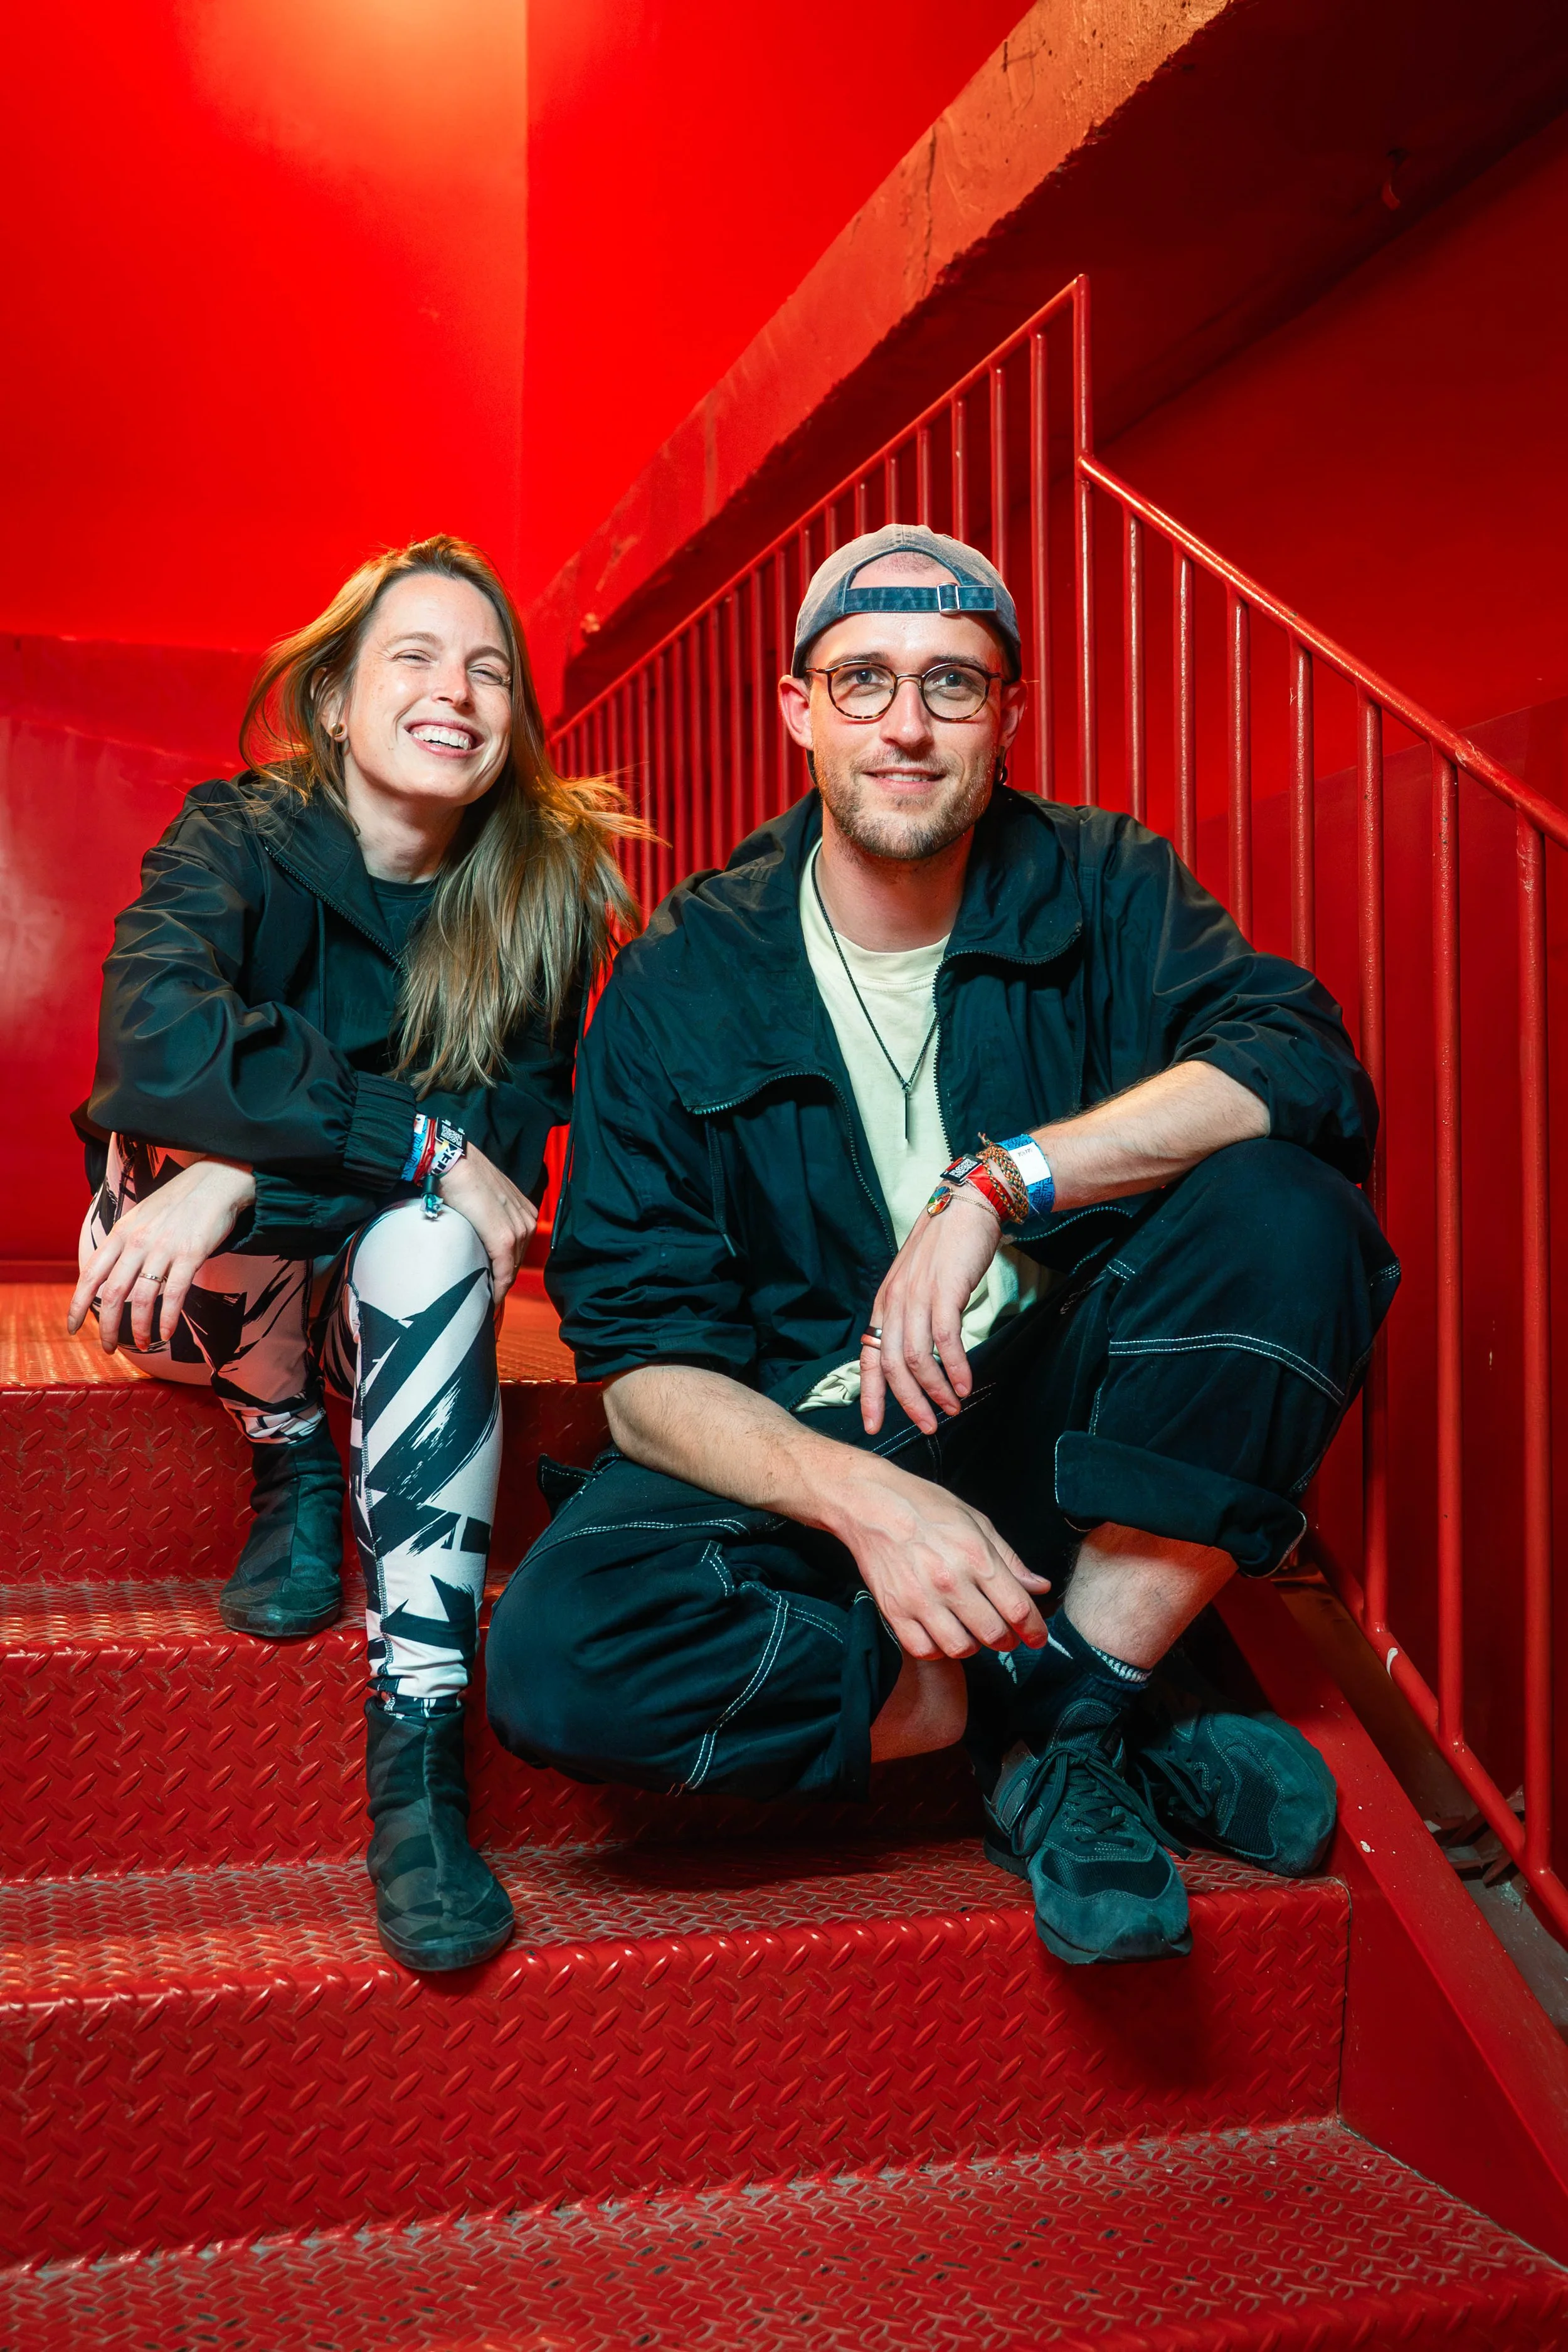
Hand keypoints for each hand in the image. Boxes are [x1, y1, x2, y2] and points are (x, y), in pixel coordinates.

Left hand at [67, 1158, 256, 1352]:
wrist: (216, 1181)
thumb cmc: (178, 1202)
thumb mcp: (140, 1218)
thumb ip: (123, 1245)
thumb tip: (110, 1279)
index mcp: (121, 1233)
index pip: (91, 1274)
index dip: (78, 1305)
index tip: (73, 1327)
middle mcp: (137, 1241)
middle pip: (113, 1293)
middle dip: (107, 1326)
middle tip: (108, 1347)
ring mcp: (163, 1248)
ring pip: (142, 1298)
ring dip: (139, 1328)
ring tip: (143, 1344)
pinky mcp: (190, 1254)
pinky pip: (175, 1293)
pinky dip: (168, 1318)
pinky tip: (167, 1333)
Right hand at [438, 1143, 537, 1303]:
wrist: (453, 1163)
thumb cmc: (462, 1177)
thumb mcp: (485, 1198)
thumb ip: (490, 1216)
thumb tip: (479, 1232)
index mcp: (525, 1212)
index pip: (518, 1249)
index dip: (507, 1269)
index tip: (497, 1285)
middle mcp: (527, 1221)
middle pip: (516, 1260)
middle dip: (503, 1278)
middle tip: (487, 1294)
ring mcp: (518, 1230)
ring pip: (510, 1267)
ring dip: (499, 1284)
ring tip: (484, 1297)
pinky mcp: (504, 1239)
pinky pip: (504, 1271)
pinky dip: (498, 1287)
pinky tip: (490, 1298)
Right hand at [829, 1454, 1048, 1659]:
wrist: (869, 1503)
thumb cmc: (924, 1506)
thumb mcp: (976, 1521)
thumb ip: (1009, 1558)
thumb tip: (1039, 1586)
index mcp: (976, 1557)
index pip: (1018, 1609)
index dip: (1035, 1630)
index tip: (1037, 1638)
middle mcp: (951, 1582)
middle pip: (993, 1634)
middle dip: (1007, 1640)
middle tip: (1004, 1634)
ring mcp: (920, 1599)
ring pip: (960, 1648)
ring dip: (973, 1646)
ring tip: (970, 1631)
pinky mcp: (894, 1611)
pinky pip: (924, 1650)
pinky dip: (937, 1648)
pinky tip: (940, 1633)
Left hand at [861, 1184, 1002, 1436]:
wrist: (967, 1205)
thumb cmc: (946, 1248)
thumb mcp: (917, 1284)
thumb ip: (912, 1316)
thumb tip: (916, 1357)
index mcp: (884, 1303)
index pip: (868, 1358)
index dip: (870, 1395)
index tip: (874, 1426)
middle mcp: (894, 1302)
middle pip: (890, 1365)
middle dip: (909, 1403)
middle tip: (928, 1426)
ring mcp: (917, 1296)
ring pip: (916, 1357)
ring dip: (935, 1390)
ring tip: (953, 1407)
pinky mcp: (943, 1290)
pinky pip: (945, 1339)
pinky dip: (955, 1367)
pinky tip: (966, 1384)